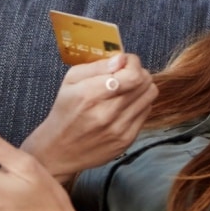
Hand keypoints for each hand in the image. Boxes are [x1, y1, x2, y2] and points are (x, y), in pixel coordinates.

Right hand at [21, 54, 156, 180]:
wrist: (59, 151)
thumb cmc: (64, 113)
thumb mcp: (70, 82)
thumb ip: (96, 66)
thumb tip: (121, 58)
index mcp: (90, 95)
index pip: (132, 75)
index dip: (133, 63)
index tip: (125, 62)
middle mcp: (107, 113)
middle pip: (145, 84)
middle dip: (138, 72)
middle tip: (126, 73)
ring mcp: (119, 129)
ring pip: (149, 97)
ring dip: (141, 87)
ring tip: (127, 88)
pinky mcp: (127, 140)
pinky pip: (146, 113)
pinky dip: (139, 104)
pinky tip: (125, 105)